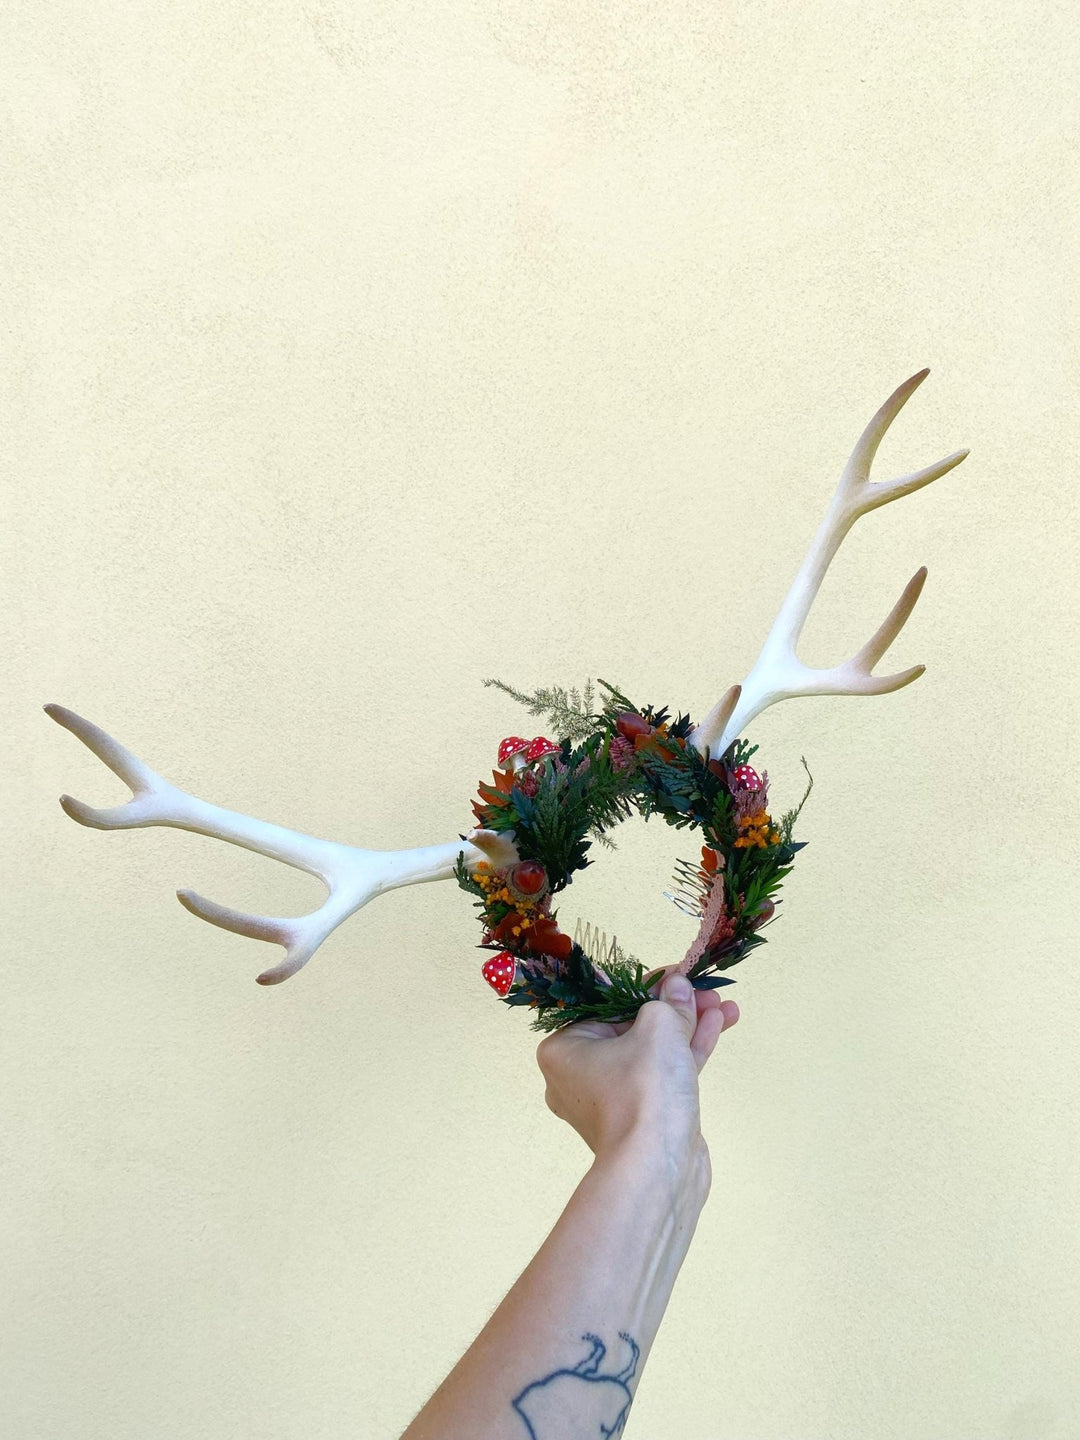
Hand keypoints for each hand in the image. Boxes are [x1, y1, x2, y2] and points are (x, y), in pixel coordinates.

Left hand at [535, 970, 738, 1196]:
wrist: (657, 1172)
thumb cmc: (643, 1091)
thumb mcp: (659, 1028)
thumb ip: (670, 1002)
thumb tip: (678, 986)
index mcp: (563, 1050)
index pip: (606, 1004)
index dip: (646, 984)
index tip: (678, 974)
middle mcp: (579, 1075)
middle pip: (632, 1026)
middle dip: (674, 1007)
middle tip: (706, 991)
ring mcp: (611, 1100)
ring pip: (653, 1051)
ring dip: (688, 1027)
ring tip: (724, 1006)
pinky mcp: (642, 1117)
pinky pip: (663, 1075)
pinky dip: (688, 1052)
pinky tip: (719, 1026)